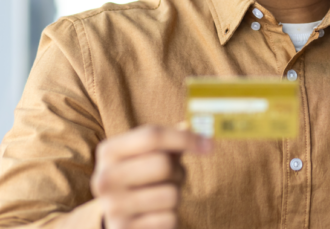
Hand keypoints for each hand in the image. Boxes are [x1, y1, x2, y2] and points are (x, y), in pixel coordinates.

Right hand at [90, 125, 211, 228]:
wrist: (119, 218)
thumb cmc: (142, 178)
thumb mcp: (149, 156)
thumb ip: (172, 141)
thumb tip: (196, 127)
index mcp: (109, 151)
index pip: (152, 136)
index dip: (186, 138)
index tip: (209, 145)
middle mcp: (103, 178)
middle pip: (163, 164)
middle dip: (178, 171)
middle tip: (174, 177)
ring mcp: (112, 207)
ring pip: (171, 194)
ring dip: (176, 196)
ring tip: (162, 197)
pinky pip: (169, 219)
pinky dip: (171, 217)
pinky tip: (156, 216)